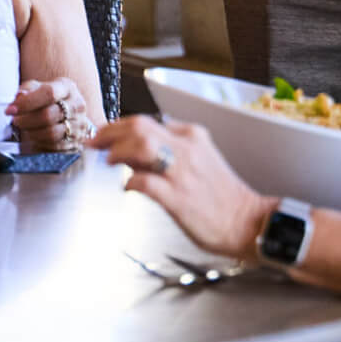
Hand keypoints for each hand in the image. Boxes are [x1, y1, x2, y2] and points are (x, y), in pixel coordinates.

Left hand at [7, 77, 94, 150]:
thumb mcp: (41, 88)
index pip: (48, 93)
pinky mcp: (75, 143)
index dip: (27, 102)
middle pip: (48, 115)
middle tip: (15, 121)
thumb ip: (28, 89)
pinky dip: (40, 144)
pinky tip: (34, 138)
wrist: (70, 114)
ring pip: (51, 134)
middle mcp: (76, 105)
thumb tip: (18, 98)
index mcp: (67, 87)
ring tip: (24, 129)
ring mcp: (78, 125)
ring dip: (32, 133)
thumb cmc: (49, 99)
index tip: (10, 110)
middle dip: (26, 120)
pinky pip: (54, 147)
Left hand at [94, 116, 272, 261]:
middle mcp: (186, 148)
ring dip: (118, 151)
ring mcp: (182, 172)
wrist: (247, 221)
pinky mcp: (179, 198)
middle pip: (139, 127)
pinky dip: (131, 181)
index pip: (145, 121)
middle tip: (93, 142)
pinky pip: (147, 182)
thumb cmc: (221, 196)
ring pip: (142, 146)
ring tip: (107, 160)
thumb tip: (136, 151)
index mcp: (191, 135)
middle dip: (109, 132)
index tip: (102, 134)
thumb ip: (172, 149)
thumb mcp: (199, 158)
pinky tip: (126, 186)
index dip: (117, 126)